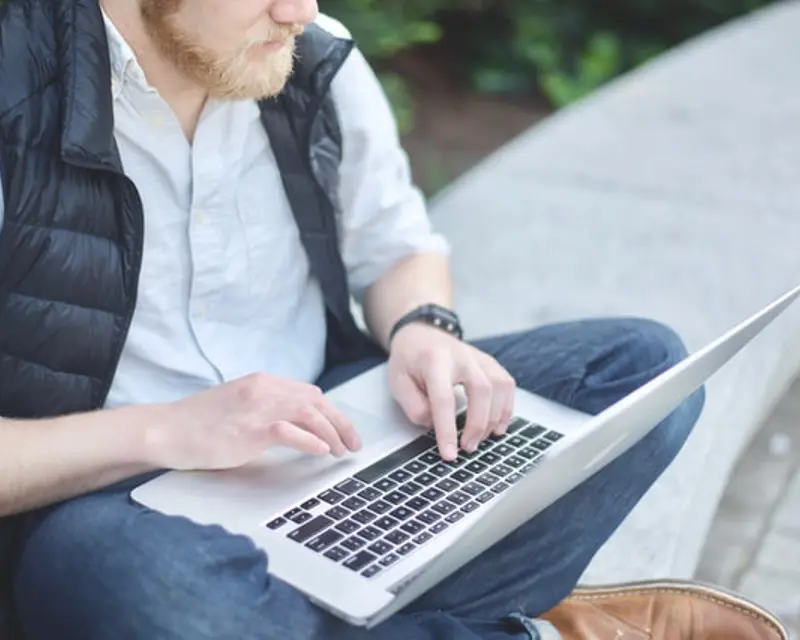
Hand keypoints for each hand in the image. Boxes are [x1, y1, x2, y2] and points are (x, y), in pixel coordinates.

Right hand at [144, 373, 360, 470]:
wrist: (166, 429)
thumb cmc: (201, 423)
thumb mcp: (241, 406)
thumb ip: (268, 408)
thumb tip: (300, 424)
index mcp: (263, 382)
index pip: (310, 394)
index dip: (333, 414)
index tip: (346, 432)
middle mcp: (263, 390)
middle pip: (316, 402)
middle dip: (341, 424)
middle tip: (353, 445)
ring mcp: (256, 408)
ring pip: (308, 413)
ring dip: (331, 434)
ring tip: (340, 451)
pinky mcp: (248, 430)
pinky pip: (288, 431)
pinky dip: (310, 441)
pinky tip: (321, 452)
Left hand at [387, 323, 515, 459]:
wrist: (421, 334)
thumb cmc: (409, 361)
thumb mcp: (398, 384)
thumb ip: (415, 407)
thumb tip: (436, 426)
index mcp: (434, 360)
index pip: (444, 399)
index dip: (447, 429)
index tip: (449, 454)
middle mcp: (461, 356)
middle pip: (481, 390)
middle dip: (477, 424)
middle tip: (467, 448)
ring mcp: (479, 357)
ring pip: (499, 386)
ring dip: (494, 418)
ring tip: (480, 440)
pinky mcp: (490, 362)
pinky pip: (507, 384)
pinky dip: (506, 408)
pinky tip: (498, 426)